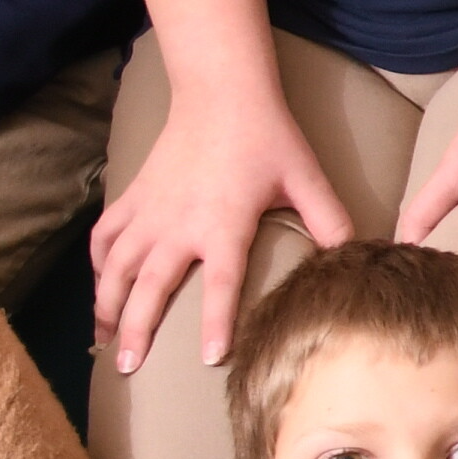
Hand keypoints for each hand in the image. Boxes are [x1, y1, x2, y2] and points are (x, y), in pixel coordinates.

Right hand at [93, 77, 352, 375]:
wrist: (221, 91)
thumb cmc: (268, 137)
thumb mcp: (306, 178)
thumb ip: (331, 220)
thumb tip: (359, 257)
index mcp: (223, 224)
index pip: (221, 284)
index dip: (216, 322)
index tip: (211, 359)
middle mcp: (178, 223)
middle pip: (149, 286)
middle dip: (135, 328)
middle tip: (126, 367)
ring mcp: (150, 210)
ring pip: (116, 266)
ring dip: (106, 304)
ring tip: (102, 341)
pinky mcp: (134, 195)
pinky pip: (105, 236)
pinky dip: (98, 263)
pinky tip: (100, 286)